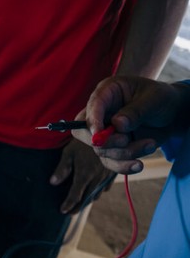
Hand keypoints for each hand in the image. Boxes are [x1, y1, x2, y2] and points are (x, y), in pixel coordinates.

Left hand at [49, 138, 114, 213]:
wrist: (109, 131)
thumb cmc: (84, 140)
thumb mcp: (69, 152)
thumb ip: (62, 168)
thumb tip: (53, 183)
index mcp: (84, 175)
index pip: (75, 195)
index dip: (68, 205)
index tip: (62, 211)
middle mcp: (96, 178)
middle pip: (87, 198)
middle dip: (78, 207)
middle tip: (71, 213)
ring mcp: (106, 176)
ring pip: (97, 194)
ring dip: (88, 200)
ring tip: (80, 204)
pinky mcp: (113, 172)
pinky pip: (105, 187)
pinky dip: (98, 192)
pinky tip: (94, 192)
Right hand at [73, 76, 189, 173]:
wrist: (172, 114)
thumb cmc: (162, 99)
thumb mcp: (154, 99)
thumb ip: (136, 111)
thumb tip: (117, 124)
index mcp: (107, 92)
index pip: (92, 106)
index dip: (92, 122)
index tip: (98, 136)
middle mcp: (101, 112)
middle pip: (84, 132)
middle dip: (105, 141)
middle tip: (126, 140)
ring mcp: (104, 132)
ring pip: (101, 150)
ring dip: (125, 153)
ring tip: (150, 144)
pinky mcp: (112, 147)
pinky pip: (110, 162)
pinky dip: (124, 166)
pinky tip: (138, 165)